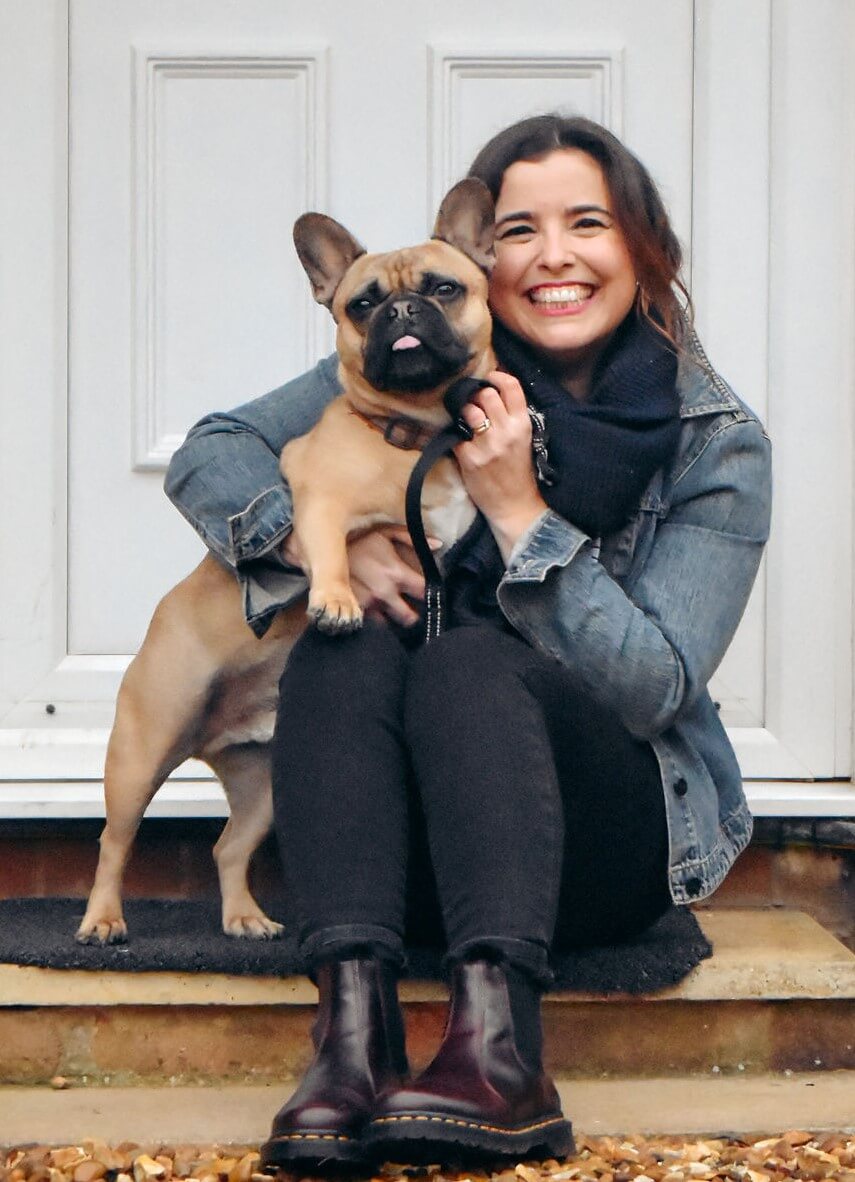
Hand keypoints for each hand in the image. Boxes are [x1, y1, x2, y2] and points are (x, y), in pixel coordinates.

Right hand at [283, 526, 430, 626]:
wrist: (318, 548)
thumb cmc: (355, 537)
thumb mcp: (384, 530)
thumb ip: (412, 537)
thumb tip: (439, 545)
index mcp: (395, 573)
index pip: (424, 593)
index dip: (431, 594)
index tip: (430, 594)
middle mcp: (383, 594)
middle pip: (410, 618)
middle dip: (414, 616)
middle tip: (414, 610)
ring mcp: (366, 606)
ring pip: (389, 625)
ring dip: (392, 620)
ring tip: (393, 613)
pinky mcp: (351, 613)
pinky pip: (369, 626)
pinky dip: (374, 622)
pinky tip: (375, 614)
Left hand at [454, 371, 547, 560]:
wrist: (515, 506)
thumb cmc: (519, 472)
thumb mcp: (524, 439)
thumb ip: (512, 417)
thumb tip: (494, 392)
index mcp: (522, 424)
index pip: (512, 386)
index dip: (497, 377)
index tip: (489, 379)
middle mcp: (506, 431)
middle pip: (486, 395)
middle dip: (477, 396)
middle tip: (474, 404)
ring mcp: (487, 445)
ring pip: (469, 411)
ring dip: (464, 413)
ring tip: (466, 422)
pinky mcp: (470, 458)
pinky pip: (456, 436)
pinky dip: (456, 437)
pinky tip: (461, 443)